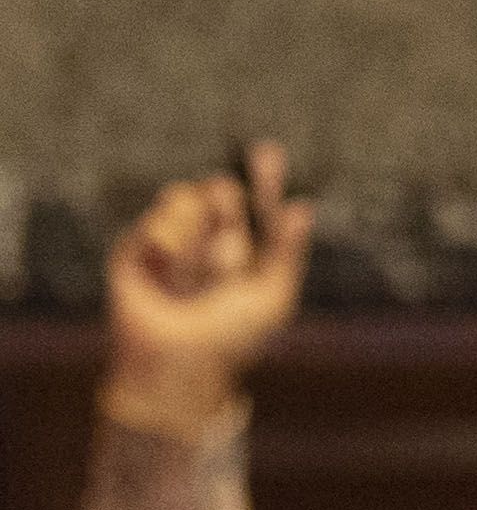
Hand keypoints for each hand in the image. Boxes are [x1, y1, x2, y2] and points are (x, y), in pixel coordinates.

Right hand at [106, 142, 310, 434]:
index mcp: (247, 250)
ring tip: (199, 271)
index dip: (264, 179)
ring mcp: (175, 240)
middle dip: (226, 196)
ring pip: (188, 200)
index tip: (268, 151)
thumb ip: (287, 251)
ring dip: (199, 232)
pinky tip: (170, 266)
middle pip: (220, 193)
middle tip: (226, 199)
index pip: (258, 207)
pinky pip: (159, 220)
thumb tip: (305, 205)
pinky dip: (171, 241)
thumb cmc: (234, 336)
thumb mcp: (272, 296)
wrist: (179, 357)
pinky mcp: (139, 245)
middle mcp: (210, 240)